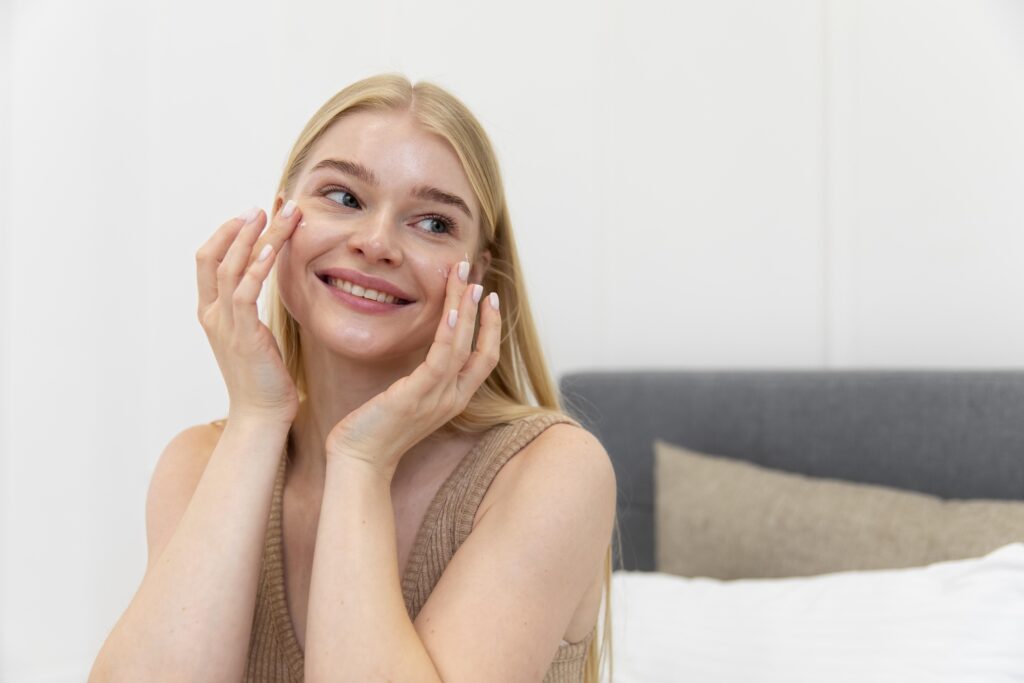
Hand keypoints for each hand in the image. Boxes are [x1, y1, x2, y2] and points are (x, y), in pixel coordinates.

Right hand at [195, 200, 303, 424]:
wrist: (261, 415)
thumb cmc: (264, 378)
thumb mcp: (253, 336)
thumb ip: (251, 309)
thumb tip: (264, 283)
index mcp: (212, 314)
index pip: (208, 262)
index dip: (225, 235)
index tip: (249, 216)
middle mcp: (213, 315)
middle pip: (215, 257)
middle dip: (238, 228)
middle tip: (261, 207)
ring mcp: (225, 324)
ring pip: (232, 268)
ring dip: (254, 238)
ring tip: (274, 215)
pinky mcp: (243, 334)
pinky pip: (245, 291)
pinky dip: (257, 266)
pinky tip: (273, 248)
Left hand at [323, 259, 501, 478]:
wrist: (359, 462)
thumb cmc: (376, 430)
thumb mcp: (407, 400)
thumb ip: (421, 379)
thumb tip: (421, 354)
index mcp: (453, 398)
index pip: (485, 358)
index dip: (490, 327)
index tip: (486, 297)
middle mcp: (453, 398)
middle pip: (483, 349)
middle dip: (482, 310)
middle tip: (476, 276)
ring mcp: (438, 398)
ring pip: (463, 346)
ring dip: (466, 309)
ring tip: (466, 280)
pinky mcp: (417, 396)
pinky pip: (441, 359)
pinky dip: (450, 333)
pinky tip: (451, 310)